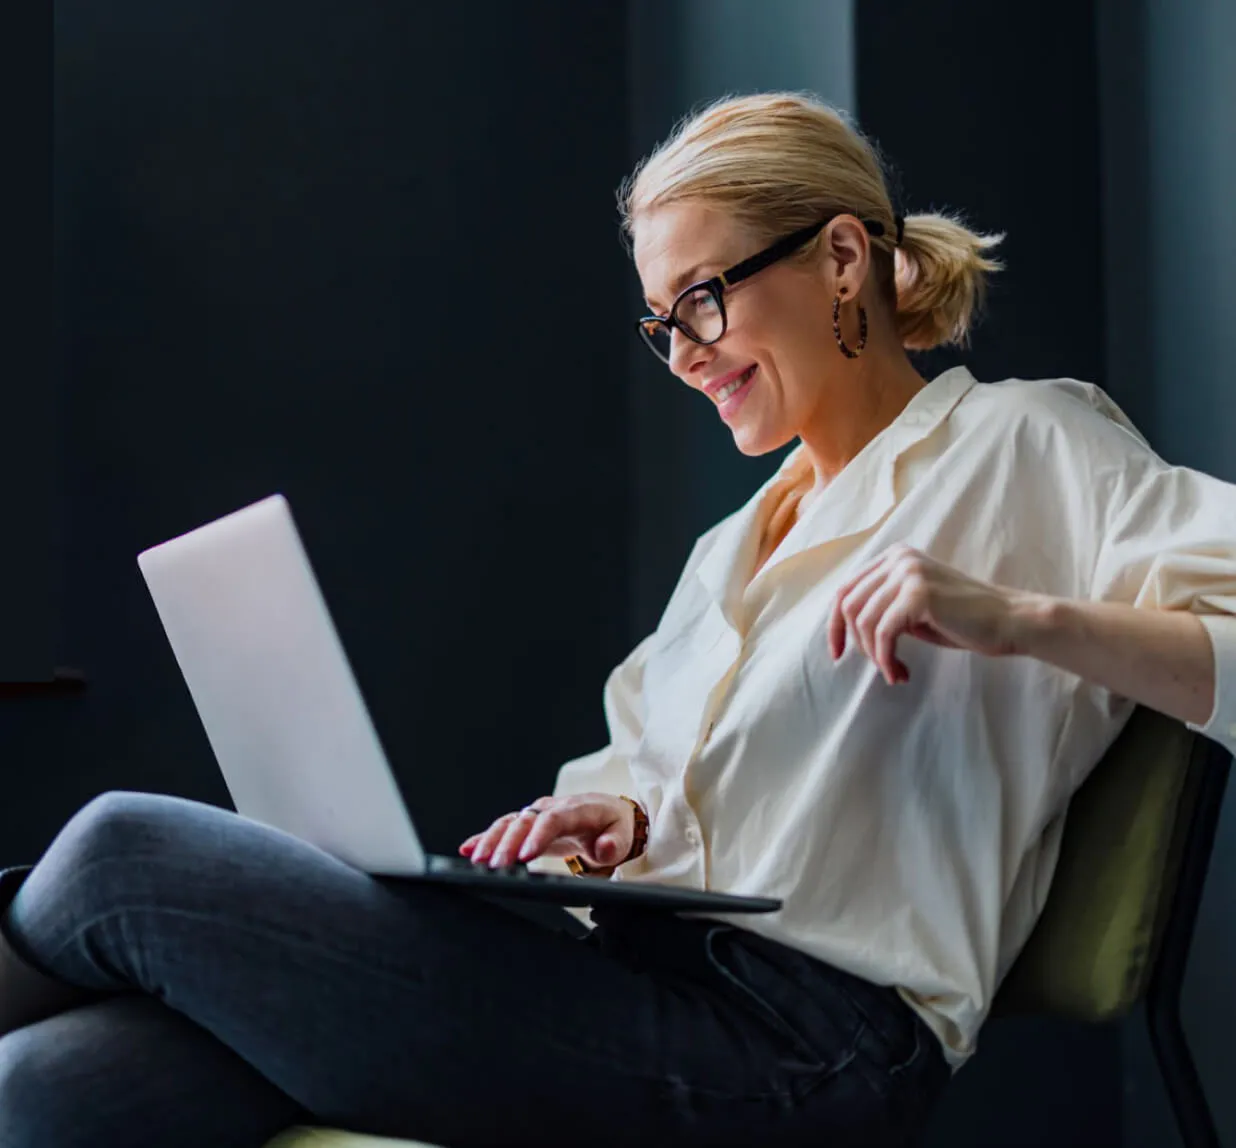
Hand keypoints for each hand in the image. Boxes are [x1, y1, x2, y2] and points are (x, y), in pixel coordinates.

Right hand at [459, 792, 635, 869]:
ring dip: (491, 840)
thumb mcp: (623, 835)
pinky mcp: (528, 824)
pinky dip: (485, 837)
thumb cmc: (614, 826)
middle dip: (507, 843)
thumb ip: (615, 843)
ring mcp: (538, 814)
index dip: (537, 837)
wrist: (608, 814)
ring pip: (510, 823)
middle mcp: (552, 808)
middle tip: (493, 865)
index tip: (524, 856)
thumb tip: (604, 847)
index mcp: (576, 809)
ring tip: (476, 860)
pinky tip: (468, 849)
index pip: (553, 820)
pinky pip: (504, 828)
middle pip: (525, 822)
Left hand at [827, 544, 1035, 684]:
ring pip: (863, 622)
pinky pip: (883, 634)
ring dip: (875, 655)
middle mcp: (899, 558)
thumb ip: (882, 607)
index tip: (837, 653)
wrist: (1009, 620)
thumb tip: (843, 628)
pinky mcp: (919, 594)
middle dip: (856, 643)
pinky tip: (899, 673)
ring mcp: (908, 572)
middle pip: (848, 605)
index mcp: (895, 557)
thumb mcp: (913, 608)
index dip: (835, 625)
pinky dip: (886, 659)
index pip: (846, 590)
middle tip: (879, 666)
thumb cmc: (963, 620)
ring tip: (894, 672)